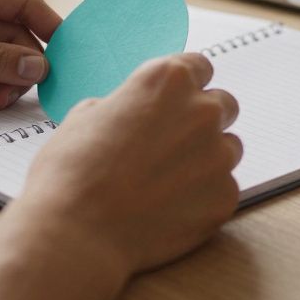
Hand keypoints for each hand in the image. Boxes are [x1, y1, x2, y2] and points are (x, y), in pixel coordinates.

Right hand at [16, 52, 241, 271]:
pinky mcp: (225, 196)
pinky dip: (202, 196)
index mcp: (168, 80)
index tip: (177, 100)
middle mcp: (202, 111)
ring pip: (227, 148)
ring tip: (166, 181)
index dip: (186, 84)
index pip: (200, 67)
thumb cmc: (71, 171)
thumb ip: (125, 105)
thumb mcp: (85, 116)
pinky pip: (222, 188)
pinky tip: (168, 208)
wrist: (77, 232)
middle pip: (222, 104)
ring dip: (205, 158)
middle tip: (170, 144)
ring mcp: (219, 155)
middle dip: (201, 120)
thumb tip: (134, 112)